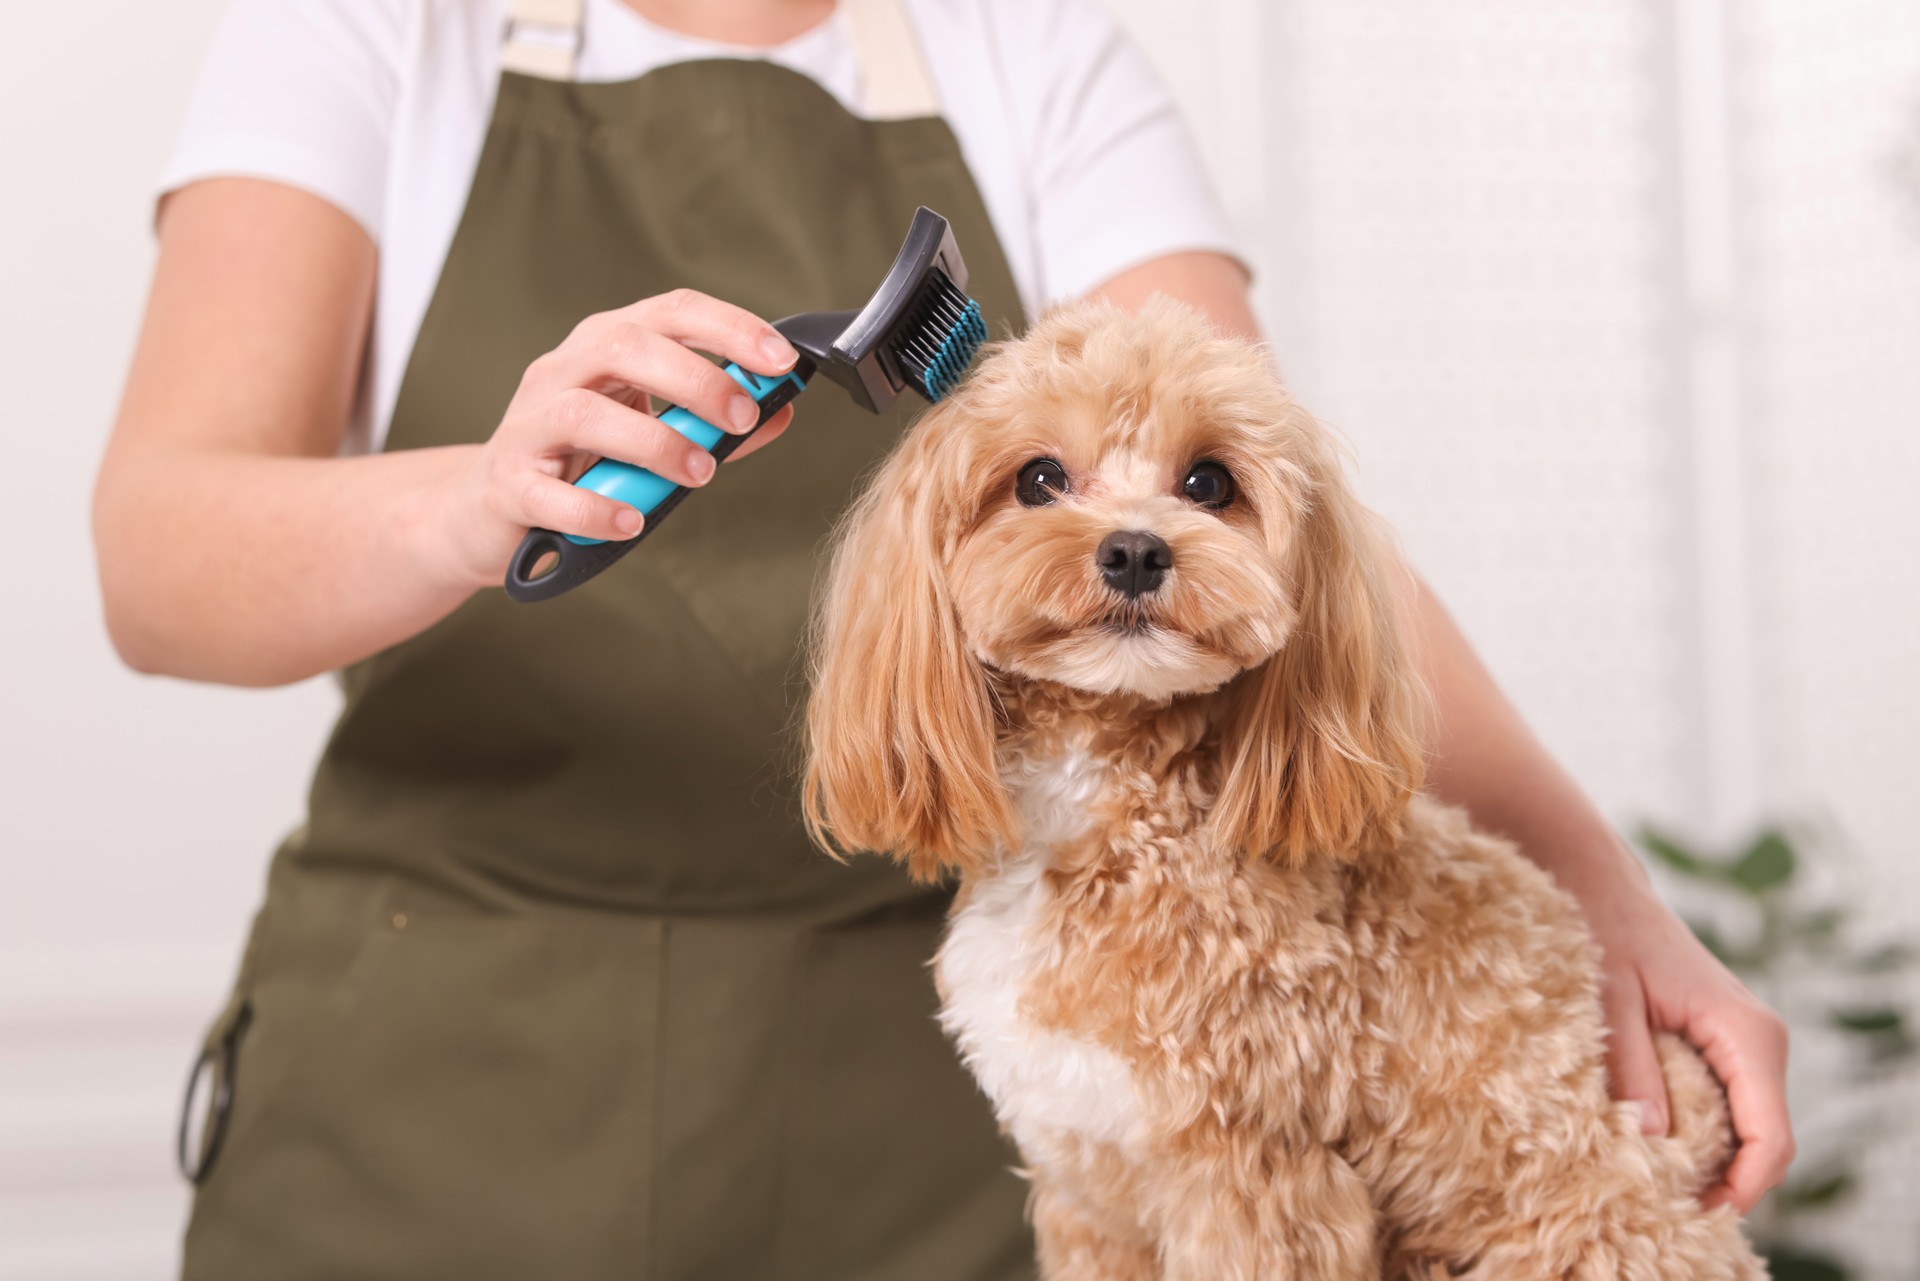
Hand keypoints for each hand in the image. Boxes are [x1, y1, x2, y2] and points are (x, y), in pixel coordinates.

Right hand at [434, 289, 799, 585]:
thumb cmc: (577, 461)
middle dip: (694, 378)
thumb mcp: (650, 432)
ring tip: (700, 473)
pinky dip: (595, 507)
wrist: (486, 509)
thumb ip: (711, 424)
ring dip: (653, 441)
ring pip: (585, 412)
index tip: (779, 359)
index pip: (670, 312)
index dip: (729, 327)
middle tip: (741, 417)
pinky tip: (631, 520)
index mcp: (604, 347)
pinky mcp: (507, 484)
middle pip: (624, 346)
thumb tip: (780, 411)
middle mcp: (562, 373)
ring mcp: (528, 426)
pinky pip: (549, 492)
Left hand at [1588, 881, 1794, 1212]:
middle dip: (1723, 1183)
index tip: (1693, 1215)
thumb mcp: (1608, 1001)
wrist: (1603, 889)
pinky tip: (1654, 1146)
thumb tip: (1649, 1136)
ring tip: (1652, 1183)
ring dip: (1710, 1161)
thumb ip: (1630, 1067)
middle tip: (1660, 1208)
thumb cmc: (1604, 933)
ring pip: (1748, 1129)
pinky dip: (1700, 1134)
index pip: (1770, 1136)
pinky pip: (1729, 1107)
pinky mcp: (1725, 1046)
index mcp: (1745, 1032)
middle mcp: (1760, 1040)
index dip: (1740, 1187)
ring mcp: (1747, 1045)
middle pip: (1765, 1142)